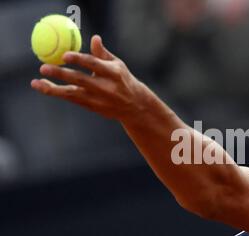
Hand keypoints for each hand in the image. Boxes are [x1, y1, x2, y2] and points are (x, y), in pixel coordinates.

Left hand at [31, 35, 151, 121]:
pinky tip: (44, 87)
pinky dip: (57, 93)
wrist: (134, 106)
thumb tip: (94, 38)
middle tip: (44, 67)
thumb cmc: (123, 80)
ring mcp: (99, 100)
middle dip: (62, 74)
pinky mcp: (93, 108)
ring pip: (73, 93)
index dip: (80, 60)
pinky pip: (72, 99)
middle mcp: (106, 88)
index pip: (95, 65)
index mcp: (114, 74)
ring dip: (53, 88)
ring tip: (36, 82)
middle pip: (81, 80)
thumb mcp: (118, 65)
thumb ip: (102, 53)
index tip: (65, 55)